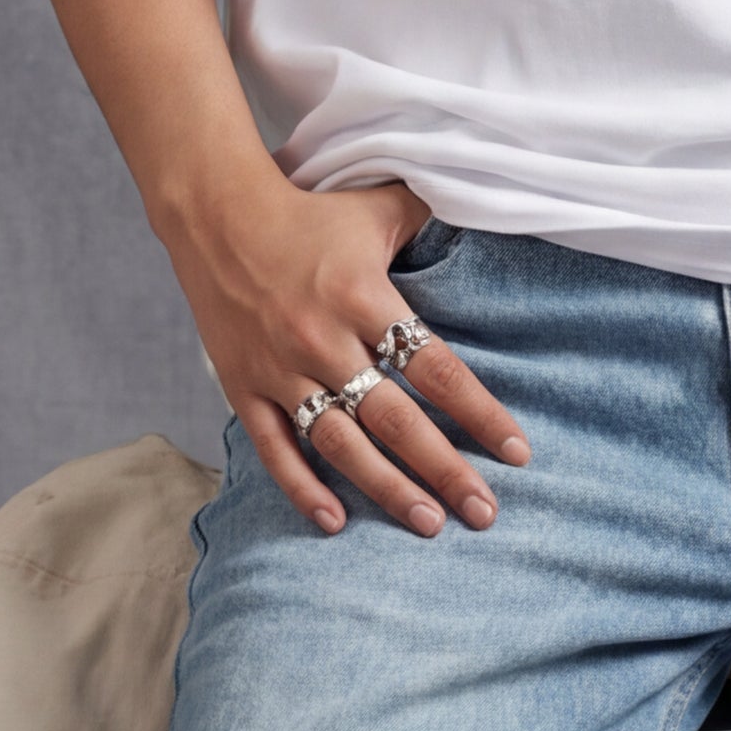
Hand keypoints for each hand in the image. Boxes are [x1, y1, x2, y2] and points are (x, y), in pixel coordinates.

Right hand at [165, 169, 531, 539]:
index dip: (479, 413)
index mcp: (363, 297)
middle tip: (484, 512)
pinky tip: (335, 522)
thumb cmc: (306, 212)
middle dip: (444, 469)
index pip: (435, 367)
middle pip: (394, 419)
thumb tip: (484, 208)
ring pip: (339, 443)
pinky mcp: (243, 386)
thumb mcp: (375, 206)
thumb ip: (431, 217)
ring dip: (386, 488)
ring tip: (428, 524)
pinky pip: (274, 447)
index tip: (517, 452)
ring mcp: (280, 368)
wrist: (212, 213)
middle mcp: (322, 339)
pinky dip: (302, 487)